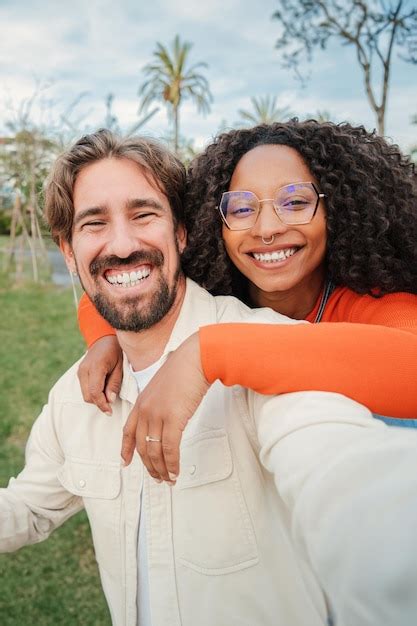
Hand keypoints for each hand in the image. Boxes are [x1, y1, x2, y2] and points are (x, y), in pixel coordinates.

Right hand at [78, 335, 122, 413]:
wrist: (104, 338)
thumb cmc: (116, 351)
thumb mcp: (120, 367)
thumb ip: (114, 384)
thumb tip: (110, 400)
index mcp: (95, 367)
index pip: (94, 392)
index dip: (102, 404)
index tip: (110, 412)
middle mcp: (84, 370)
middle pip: (88, 396)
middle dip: (99, 403)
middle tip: (111, 405)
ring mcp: (80, 371)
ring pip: (85, 394)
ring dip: (96, 398)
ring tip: (108, 394)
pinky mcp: (79, 373)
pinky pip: (84, 388)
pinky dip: (93, 393)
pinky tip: (103, 389)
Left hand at [121, 331, 209, 481]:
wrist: (195, 359)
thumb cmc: (185, 369)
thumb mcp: (164, 386)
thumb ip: (160, 402)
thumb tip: (167, 417)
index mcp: (141, 401)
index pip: (128, 431)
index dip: (126, 449)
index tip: (125, 463)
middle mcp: (145, 410)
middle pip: (141, 446)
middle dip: (149, 466)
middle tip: (158, 478)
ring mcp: (158, 415)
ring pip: (154, 451)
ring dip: (162, 469)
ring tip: (168, 480)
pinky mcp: (173, 419)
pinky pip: (170, 449)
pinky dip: (172, 463)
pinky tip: (176, 471)